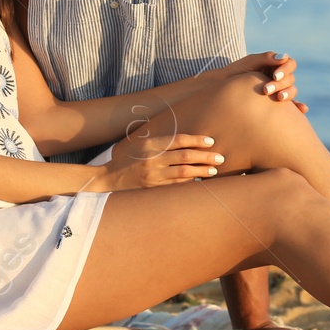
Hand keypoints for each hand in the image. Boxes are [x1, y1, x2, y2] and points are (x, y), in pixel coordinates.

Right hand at [96, 132, 222, 191]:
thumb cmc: (127, 160)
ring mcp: (153, 176)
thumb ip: (160, 142)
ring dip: (202, 172)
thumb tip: (187, 141)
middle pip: (185, 157)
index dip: (196, 140)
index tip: (211, 140)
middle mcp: (152, 160)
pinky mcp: (154, 190)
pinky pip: (177, 186)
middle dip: (205, 157)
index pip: (178, 140)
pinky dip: (190, 182)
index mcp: (150, 145)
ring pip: (184, 173)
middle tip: (220, 157)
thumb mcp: (140, 145)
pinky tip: (199, 181)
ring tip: (214, 171)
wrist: (108, 179)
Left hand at [219, 51, 306, 112]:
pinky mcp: (277, 103)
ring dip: (287, 94)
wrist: (224, 88)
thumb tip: (285, 57)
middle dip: (280, 84)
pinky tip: (302, 110)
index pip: (290, 64)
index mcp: (275, 65)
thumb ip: (266, 57)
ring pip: (292, 91)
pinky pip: (291, 106)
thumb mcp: (250, 62)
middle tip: (266, 90)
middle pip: (290, 79)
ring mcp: (279, 90)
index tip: (274, 75)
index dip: (285, 69)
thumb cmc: (236, 72)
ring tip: (278, 98)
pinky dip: (298, 107)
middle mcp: (279, 77)